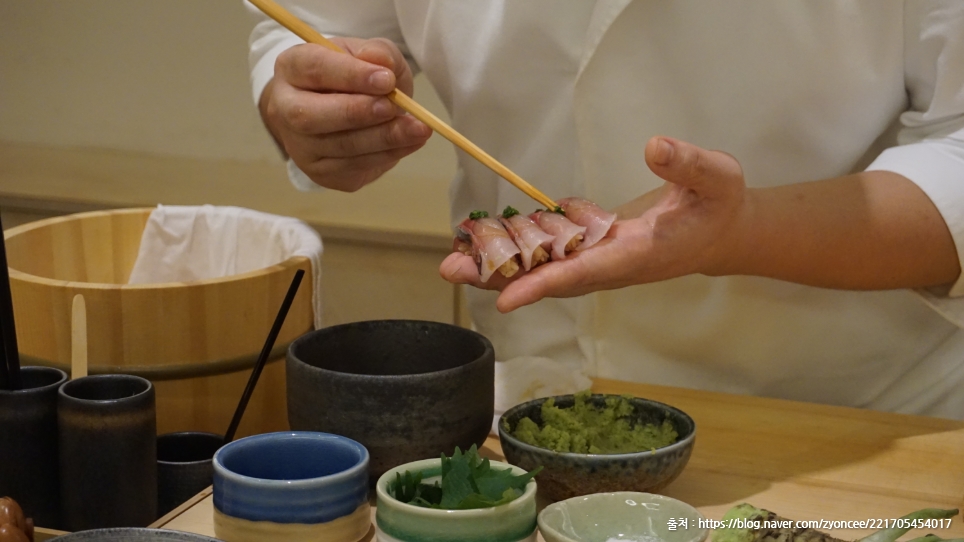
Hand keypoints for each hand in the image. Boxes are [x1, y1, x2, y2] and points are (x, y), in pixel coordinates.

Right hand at [260, 38, 431, 190]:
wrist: (342, 111)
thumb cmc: (354, 77)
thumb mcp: (368, 54)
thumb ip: (378, 53)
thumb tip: (381, 62)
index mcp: (291, 68)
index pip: (313, 69)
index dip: (350, 75)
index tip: (386, 79)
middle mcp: (285, 108)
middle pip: (311, 116)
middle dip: (358, 113)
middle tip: (394, 108)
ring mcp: (300, 146)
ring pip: (339, 147)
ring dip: (383, 138)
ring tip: (418, 129)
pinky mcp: (320, 173)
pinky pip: (355, 168)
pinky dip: (388, 155)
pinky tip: (409, 142)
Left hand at [439, 136, 750, 311]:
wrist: (718, 232)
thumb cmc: (719, 206)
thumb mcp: (717, 178)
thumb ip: (689, 165)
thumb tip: (655, 146)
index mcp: (637, 256)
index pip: (585, 273)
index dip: (544, 285)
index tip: (506, 300)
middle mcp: (609, 265)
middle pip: (548, 277)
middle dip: (499, 278)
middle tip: (450, 269)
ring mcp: (597, 258)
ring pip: (541, 266)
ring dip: (497, 265)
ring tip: (453, 255)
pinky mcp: (590, 246)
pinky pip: (548, 251)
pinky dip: (517, 245)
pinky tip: (484, 235)